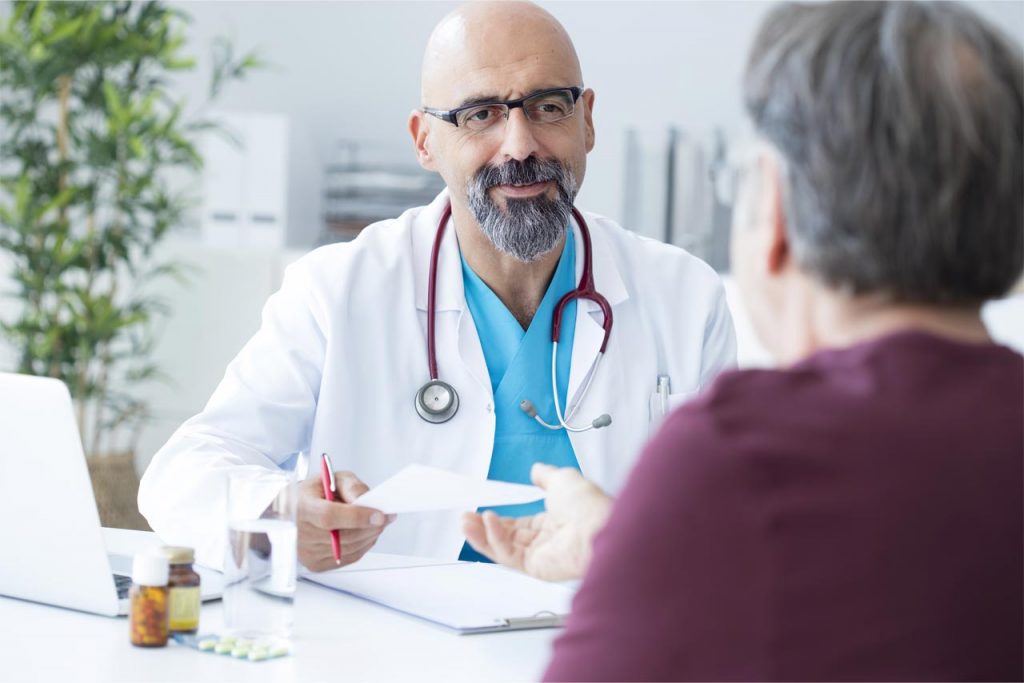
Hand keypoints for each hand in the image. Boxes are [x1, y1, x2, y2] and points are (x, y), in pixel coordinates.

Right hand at [297, 471, 392, 571]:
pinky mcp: (315, 565)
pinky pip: (348, 558)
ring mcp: (307, 553)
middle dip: (370, 527)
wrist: (289, 513)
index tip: (379, 515)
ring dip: (369, 536)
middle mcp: (300, 534)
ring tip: (377, 523)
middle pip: (343, 536)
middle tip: (386, 517)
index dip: (356, 517)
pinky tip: (365, 534)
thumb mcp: (330, 478)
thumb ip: (349, 485)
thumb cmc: (311, 494)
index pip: (329, 517)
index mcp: (301, 508)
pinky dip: (362, 546)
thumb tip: (365, 499)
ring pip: (349, 549)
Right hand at [462, 464, 612, 580]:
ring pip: (502, 547)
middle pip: (507, 537)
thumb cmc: (587, 505)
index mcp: (553, 522)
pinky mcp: (535, 568)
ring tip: (466, 521)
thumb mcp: (563, 478)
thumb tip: (537, 470)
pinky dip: (494, 539)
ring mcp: (540, 556)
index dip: (499, 519)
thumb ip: (546, 475)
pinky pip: (508, 554)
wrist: (598, 526)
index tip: (482, 511)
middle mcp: (546, 541)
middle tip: (466, 517)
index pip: (519, 525)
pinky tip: (486, 522)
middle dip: (484, 527)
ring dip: (482, 534)